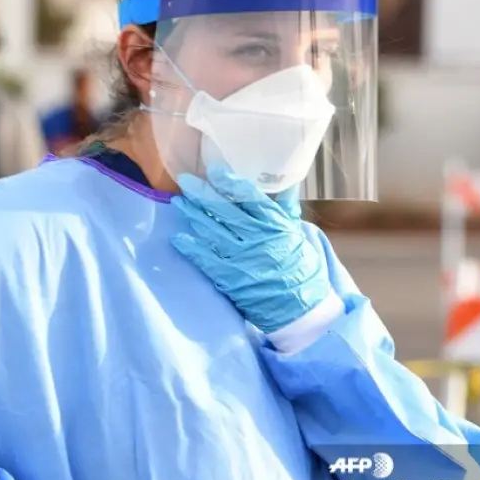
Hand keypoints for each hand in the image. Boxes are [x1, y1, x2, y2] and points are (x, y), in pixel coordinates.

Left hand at [170, 167, 328, 333]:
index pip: (250, 197)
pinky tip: (177, 237)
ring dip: (193, 215)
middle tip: (185, 180)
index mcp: (276, 224)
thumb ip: (285, 208)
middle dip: (202, 194)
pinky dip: (191, 248)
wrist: (301, 308)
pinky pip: (206, 259)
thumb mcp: (297, 232)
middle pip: (225, 210)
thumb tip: (283, 182)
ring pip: (212, 231)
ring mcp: (242, 258)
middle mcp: (257, 238)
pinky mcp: (230, 278)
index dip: (229, 182)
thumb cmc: (301, 268)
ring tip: (178, 202)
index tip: (213, 170)